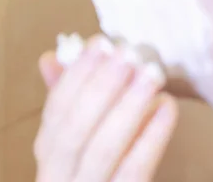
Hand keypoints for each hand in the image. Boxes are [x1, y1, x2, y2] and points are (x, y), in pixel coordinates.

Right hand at [34, 36, 178, 181]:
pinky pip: (133, 173)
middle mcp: (57, 174)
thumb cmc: (88, 171)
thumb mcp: (73, 139)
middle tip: (128, 54)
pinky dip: (150, 139)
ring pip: (102, 150)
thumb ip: (65, 100)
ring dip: (127, 107)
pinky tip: (166, 109)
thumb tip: (50, 58)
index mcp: (46, 152)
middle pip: (73, 129)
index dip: (76, 75)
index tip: (100, 44)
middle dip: (100, 87)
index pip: (55, 110)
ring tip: (150, 74)